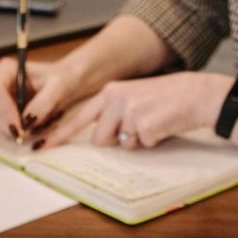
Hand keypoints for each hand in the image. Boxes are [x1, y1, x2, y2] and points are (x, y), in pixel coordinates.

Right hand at [0, 57, 85, 140]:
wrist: (65, 83)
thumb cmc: (62, 79)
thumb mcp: (58, 87)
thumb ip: (45, 102)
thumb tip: (28, 121)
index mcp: (7, 69)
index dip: (5, 111)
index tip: (20, 127)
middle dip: (9, 125)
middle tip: (27, 135)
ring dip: (15, 130)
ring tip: (37, 129)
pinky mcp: (2, 111)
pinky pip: (4, 127)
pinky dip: (18, 132)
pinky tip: (33, 129)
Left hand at [39, 71, 227, 149]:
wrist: (196, 94)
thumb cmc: (166, 100)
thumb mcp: (134, 98)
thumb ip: (113, 114)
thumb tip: (102, 138)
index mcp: (110, 92)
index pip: (79, 117)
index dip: (60, 134)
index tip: (41, 146)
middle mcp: (115, 99)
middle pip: (99, 139)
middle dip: (116, 140)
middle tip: (139, 125)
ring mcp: (128, 112)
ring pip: (120, 145)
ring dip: (135, 141)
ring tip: (153, 123)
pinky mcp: (144, 125)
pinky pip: (141, 146)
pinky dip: (152, 142)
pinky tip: (162, 126)